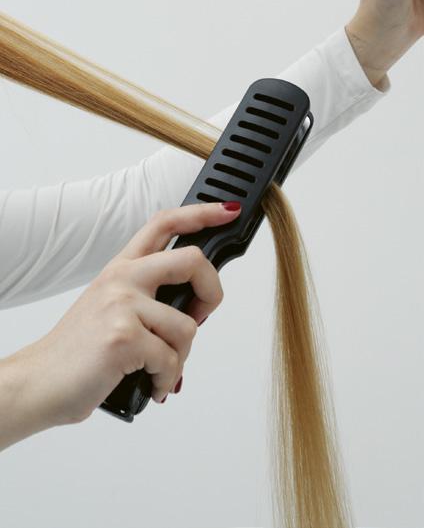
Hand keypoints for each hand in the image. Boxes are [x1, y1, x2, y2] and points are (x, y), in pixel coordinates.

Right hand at [1, 202, 240, 442]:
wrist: (40, 382)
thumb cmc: (79, 352)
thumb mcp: (109, 308)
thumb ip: (146, 297)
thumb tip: (193, 307)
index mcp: (121, 268)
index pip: (164, 223)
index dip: (201, 212)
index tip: (225, 210)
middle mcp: (122, 278)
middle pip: (192, 259)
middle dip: (212, 292)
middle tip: (201, 316)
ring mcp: (122, 304)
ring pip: (188, 325)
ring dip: (181, 357)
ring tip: (159, 369)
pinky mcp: (124, 336)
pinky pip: (172, 360)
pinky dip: (167, 380)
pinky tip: (152, 385)